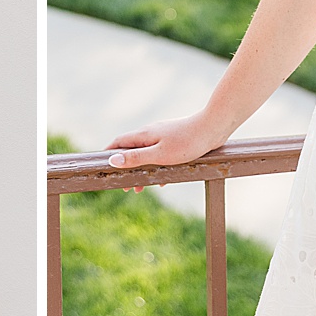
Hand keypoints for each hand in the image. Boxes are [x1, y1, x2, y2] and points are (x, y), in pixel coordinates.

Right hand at [104, 114, 225, 190]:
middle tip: (125, 186)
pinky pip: (161, 155)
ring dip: (143, 170)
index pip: (119, 142)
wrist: (213, 127)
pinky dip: (158, 167)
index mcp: (144, 135)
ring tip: (142, 188)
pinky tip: (165, 179)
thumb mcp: (159, 155)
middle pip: (132, 149)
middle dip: (127, 167)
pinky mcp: (175, 140)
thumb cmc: (187, 142)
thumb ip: (136, 158)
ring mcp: (163, 135)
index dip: (109, 153)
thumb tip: (113, 160)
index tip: (102, 166)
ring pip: (147, 154)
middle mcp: (151, 132)